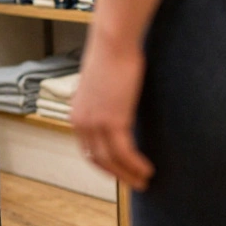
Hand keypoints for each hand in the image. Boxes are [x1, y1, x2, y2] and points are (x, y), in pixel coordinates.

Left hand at [69, 36, 154, 190]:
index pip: (87, 149)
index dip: (104, 164)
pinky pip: (124, 152)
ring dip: (129, 174)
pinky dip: (136, 165)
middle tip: (134, 183)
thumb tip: (117, 108)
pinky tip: (148, 170)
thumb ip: (104, 101)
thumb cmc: (111, 55)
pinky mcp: (112, 121)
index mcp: (77, 114)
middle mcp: (81, 122)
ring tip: (144, 181)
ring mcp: (95, 123)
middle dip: (117, 175)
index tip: (119, 171)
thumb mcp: (101, 84)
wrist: (113, 42)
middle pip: (98, 159)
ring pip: (111, 161)